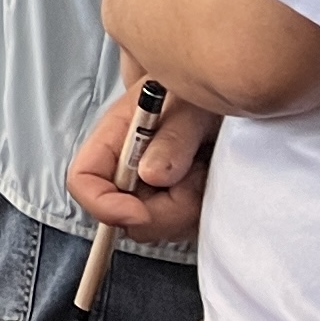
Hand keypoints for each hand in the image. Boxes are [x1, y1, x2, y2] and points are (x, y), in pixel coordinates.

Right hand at [66, 69, 219, 244]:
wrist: (236, 100)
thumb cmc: (205, 93)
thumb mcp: (192, 105)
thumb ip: (173, 137)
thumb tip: (151, 174)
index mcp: (117, 137)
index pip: (83, 179)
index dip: (103, 204)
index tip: (139, 212)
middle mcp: (129, 166)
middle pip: (123, 215)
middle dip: (163, 210)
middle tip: (195, 180)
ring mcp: (152, 188)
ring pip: (157, 225)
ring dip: (189, 206)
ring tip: (206, 170)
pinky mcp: (176, 203)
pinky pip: (181, 227)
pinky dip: (201, 211)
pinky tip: (211, 181)